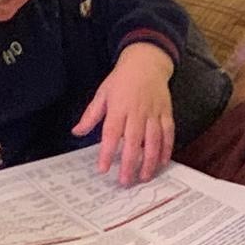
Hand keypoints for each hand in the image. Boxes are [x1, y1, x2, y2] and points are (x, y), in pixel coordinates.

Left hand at [72, 43, 173, 184]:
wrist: (146, 62)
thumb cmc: (121, 80)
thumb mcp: (102, 94)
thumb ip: (91, 115)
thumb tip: (76, 131)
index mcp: (118, 107)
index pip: (111, 133)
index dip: (107, 152)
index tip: (103, 168)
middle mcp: (137, 111)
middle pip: (134, 141)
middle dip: (130, 163)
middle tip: (125, 181)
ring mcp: (154, 113)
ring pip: (154, 140)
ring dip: (150, 161)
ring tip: (144, 177)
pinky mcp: (166, 113)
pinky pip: (168, 134)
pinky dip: (166, 149)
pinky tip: (161, 163)